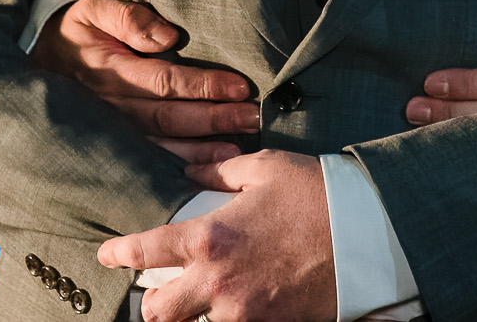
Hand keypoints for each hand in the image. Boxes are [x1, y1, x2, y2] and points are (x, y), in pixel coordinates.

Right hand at [31, 0, 258, 152]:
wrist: (29, 72)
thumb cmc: (71, 35)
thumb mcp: (89, 11)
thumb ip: (127, 17)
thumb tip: (167, 36)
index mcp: (109, 70)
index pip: (165, 80)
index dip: (204, 85)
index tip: (240, 86)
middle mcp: (111, 106)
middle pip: (170, 116)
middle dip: (214, 118)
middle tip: (253, 117)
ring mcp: (111, 131)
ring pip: (162, 144)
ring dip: (202, 148)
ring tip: (238, 148)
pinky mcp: (113, 146)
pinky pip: (149, 160)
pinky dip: (180, 165)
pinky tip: (207, 168)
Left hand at [98, 150, 334, 321]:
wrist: (368, 232)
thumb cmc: (317, 193)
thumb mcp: (265, 169)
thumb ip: (221, 171)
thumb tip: (193, 171)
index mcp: (210, 236)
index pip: (146, 252)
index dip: (119, 255)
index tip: (107, 256)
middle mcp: (218, 281)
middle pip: (159, 313)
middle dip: (153, 304)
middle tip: (161, 292)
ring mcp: (244, 312)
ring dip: (198, 313)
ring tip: (211, 295)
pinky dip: (234, 318)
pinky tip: (245, 302)